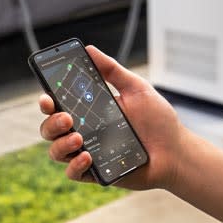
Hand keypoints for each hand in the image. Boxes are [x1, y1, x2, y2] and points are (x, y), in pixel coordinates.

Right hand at [39, 45, 185, 189]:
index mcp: (89, 110)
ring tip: (79, 138)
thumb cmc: (158, 121)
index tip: (47, 96)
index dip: (47, 100)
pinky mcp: (95, 173)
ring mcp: (88, 152)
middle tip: (67, 117)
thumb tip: (90, 49)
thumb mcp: (136, 89)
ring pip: (56, 151)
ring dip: (61, 143)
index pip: (58, 104)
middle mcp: (84, 131)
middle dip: (51, 122)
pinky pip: (72, 173)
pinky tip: (88, 157)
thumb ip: (112, 70)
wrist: (176, 152)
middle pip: (50, 128)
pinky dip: (75, 165)